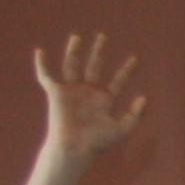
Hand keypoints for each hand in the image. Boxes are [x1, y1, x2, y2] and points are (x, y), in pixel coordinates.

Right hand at [35, 32, 146, 162]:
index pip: (118, 81)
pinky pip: (46, 75)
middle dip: (99, 52)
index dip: (126, 70)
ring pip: (72, 65)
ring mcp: (72, 91)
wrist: (74, 148)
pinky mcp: (56, 93)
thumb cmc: (97, 142)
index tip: (135, 58)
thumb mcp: (121, 129)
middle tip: (102, 36)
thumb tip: (144, 98)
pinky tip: (39, 52)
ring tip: (77, 37)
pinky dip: (41, 64)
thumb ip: (134, 115)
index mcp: (104, 99)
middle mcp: (88, 92)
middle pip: (94, 66)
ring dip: (74, 51)